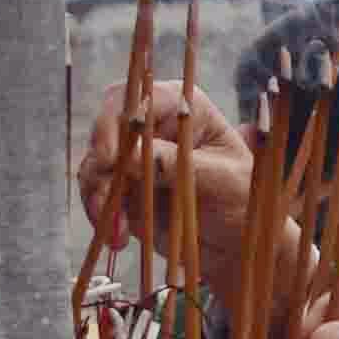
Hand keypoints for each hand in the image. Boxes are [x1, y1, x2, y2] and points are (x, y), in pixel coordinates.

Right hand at [79, 78, 256, 279]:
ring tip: (118, 234)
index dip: (115, 121)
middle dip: (102, 169)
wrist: (236, 239)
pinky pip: (96, 193)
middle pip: (106, 130)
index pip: (139, 98)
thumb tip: (130, 156)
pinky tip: (116, 239)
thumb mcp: (221, 180)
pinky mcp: (122, 184)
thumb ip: (177, 165)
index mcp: (184, 109)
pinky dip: (101, 215)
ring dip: (99, 198)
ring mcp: (133, 155)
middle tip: (108, 204)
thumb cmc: (242, 200)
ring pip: (95, 165)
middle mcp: (153, 125)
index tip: (109, 157)